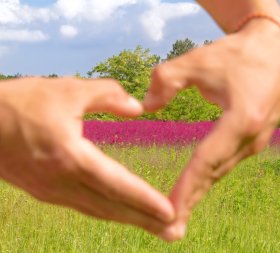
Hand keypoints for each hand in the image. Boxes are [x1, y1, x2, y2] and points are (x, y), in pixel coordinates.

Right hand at [0, 77, 176, 240]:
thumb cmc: (20, 104)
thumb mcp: (67, 90)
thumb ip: (108, 95)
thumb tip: (138, 107)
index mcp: (71, 157)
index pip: (118, 185)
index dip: (146, 200)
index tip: (171, 212)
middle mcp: (62, 182)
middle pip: (112, 207)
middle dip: (145, 220)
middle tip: (174, 231)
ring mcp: (52, 191)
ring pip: (98, 211)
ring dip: (129, 220)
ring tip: (155, 227)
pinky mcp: (45, 192)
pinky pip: (84, 206)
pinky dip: (108, 212)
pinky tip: (120, 212)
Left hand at [143, 19, 279, 239]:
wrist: (276, 50)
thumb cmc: (237, 53)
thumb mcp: (198, 59)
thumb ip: (166, 80)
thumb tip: (145, 106)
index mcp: (241, 119)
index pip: (206, 160)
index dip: (186, 187)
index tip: (168, 212)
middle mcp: (252, 137)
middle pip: (214, 174)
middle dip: (191, 201)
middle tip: (169, 232)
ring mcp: (257, 140)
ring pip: (221, 171)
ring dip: (199, 192)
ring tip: (178, 217)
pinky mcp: (256, 138)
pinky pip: (227, 163)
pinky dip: (209, 177)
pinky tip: (196, 188)